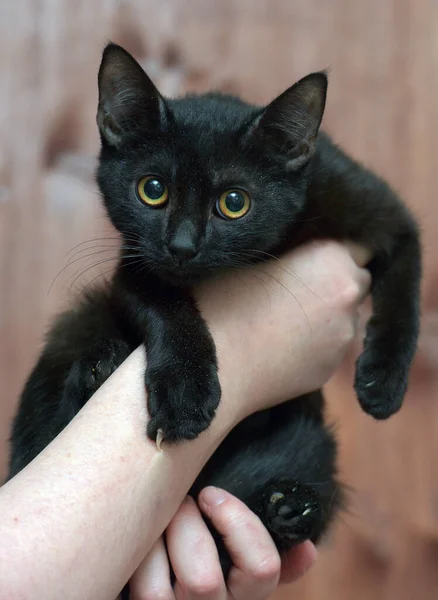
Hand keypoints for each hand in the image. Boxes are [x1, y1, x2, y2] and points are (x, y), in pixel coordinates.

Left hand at [129, 488, 315, 599]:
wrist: (159, 582)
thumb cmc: (199, 553)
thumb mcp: (239, 560)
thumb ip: (264, 554)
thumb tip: (308, 548)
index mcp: (246, 595)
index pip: (262, 569)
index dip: (238, 524)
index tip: (213, 495)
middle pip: (203, 580)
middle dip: (185, 525)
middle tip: (178, 500)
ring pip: (157, 593)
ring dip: (153, 543)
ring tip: (155, 517)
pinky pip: (133, 589)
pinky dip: (132, 558)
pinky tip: (136, 540)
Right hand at [195, 240, 370, 419]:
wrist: (215, 368)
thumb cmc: (223, 302)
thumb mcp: (254, 256)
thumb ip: (291, 251)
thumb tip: (300, 253)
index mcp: (333, 261)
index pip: (359, 246)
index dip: (334, 251)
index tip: (312, 256)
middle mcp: (349, 298)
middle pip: (358, 282)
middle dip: (336, 281)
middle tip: (299, 286)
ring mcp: (343, 338)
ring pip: (346, 317)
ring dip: (328, 314)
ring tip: (287, 322)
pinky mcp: (330, 371)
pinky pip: (331, 347)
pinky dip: (316, 343)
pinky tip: (284, 347)